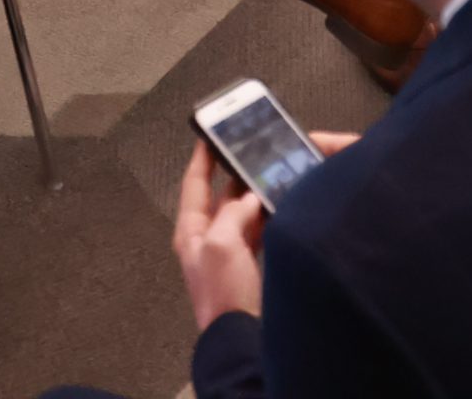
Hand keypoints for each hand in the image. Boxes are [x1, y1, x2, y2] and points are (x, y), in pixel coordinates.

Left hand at [172, 145, 268, 329]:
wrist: (239, 336)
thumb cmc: (222, 293)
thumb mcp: (221, 244)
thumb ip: (233, 214)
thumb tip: (249, 200)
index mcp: (191, 231)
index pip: (194, 184)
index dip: (202, 158)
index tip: (209, 134)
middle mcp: (207, 239)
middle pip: (219, 197)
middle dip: (234, 175)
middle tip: (249, 152)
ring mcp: (227, 253)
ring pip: (240, 214)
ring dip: (253, 196)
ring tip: (269, 173)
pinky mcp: (247, 265)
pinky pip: (255, 232)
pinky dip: (266, 218)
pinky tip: (279, 207)